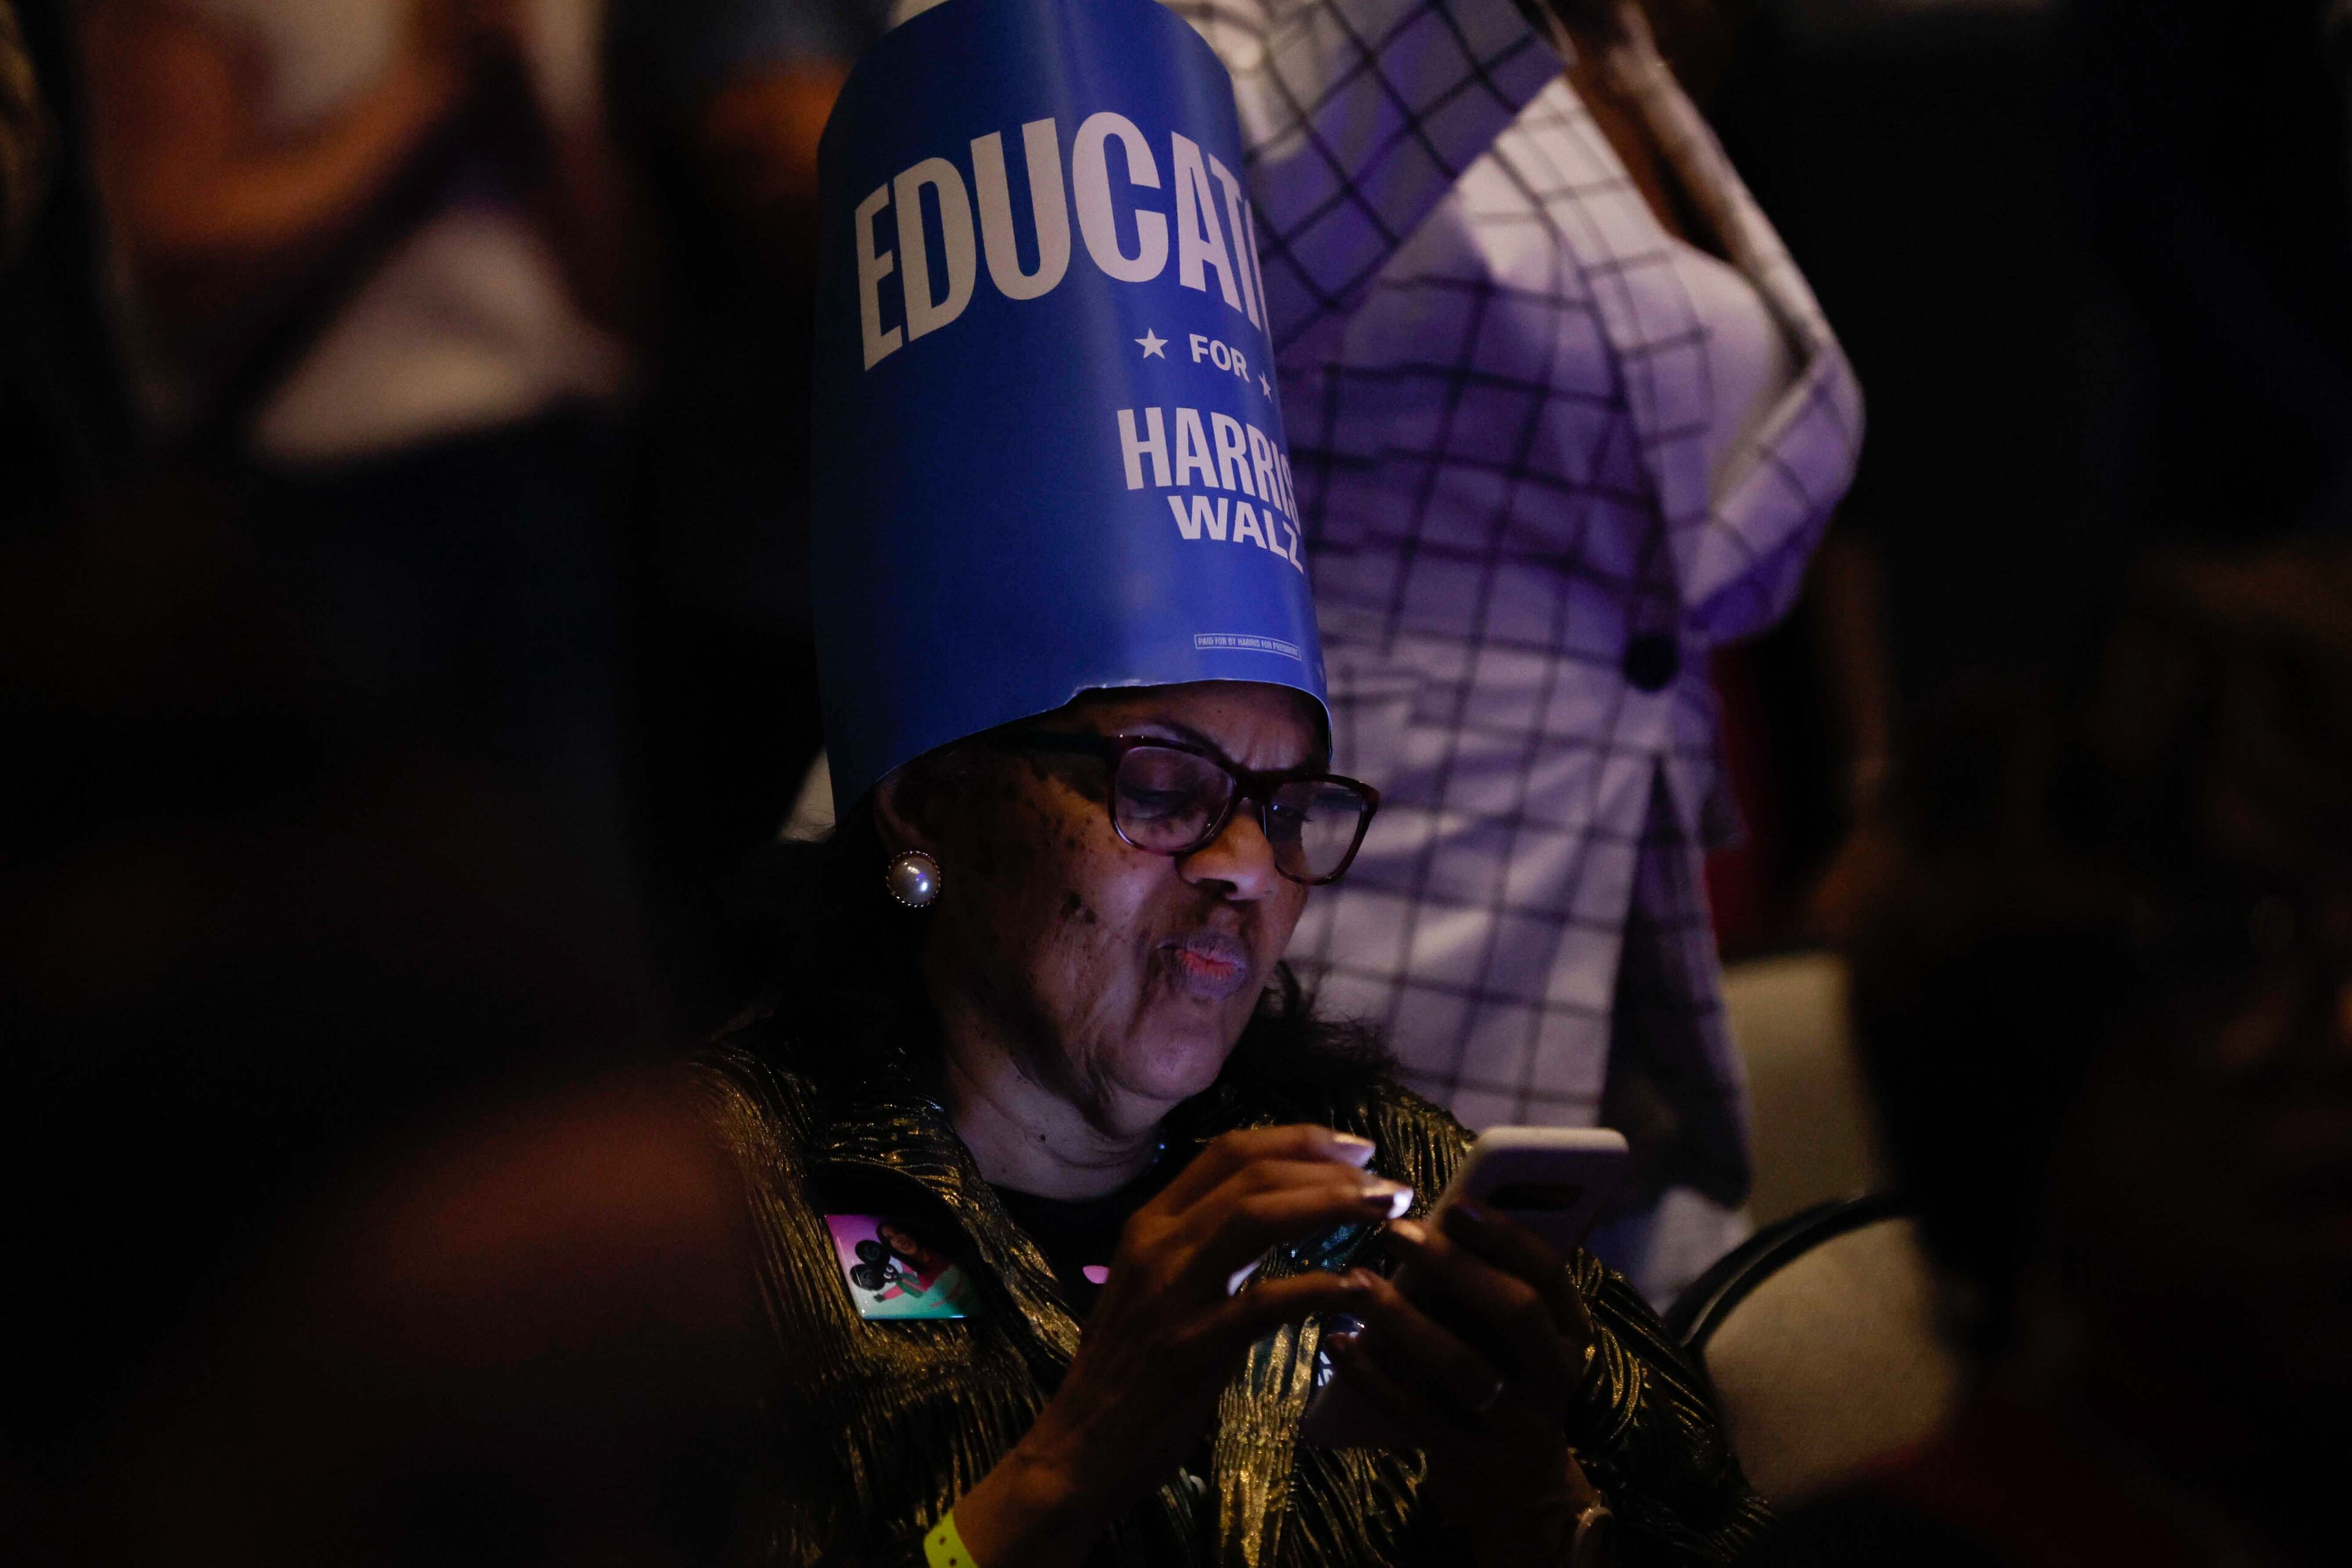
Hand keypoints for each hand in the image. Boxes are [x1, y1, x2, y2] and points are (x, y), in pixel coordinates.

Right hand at [956, 1125, 1408, 1567]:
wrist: (1078, 1449)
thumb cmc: (1128, 1370)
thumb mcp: (1157, 1286)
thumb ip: (1207, 1245)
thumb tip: (1282, 1212)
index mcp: (1150, 1223)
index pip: (1229, 1151)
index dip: (1300, 1140)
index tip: (1356, 1150)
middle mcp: (1157, 1244)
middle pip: (1252, 1173)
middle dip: (1330, 1169)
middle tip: (1389, 1184)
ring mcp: (1171, 1293)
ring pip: (1257, 1216)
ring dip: (1331, 1205)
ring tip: (1385, 1213)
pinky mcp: (1190, 1348)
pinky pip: (1265, 1303)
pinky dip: (1318, 1288)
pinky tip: (1358, 1291)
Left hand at [1326, 1204, 1605, 1565]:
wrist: (1520, 1494)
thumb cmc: (1504, 1384)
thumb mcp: (1513, 1340)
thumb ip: (1485, 1289)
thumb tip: (1429, 1221)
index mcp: (1569, 1330)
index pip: (1548, 1272)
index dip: (1505, 1236)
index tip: (1456, 1204)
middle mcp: (1555, 1375)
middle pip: (1515, 1312)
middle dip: (1455, 1267)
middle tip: (1395, 1232)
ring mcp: (1519, 1426)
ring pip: (1462, 1366)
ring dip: (1403, 1320)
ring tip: (1354, 1283)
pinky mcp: (1473, 1464)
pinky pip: (1417, 1415)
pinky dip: (1373, 1377)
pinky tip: (1337, 1343)